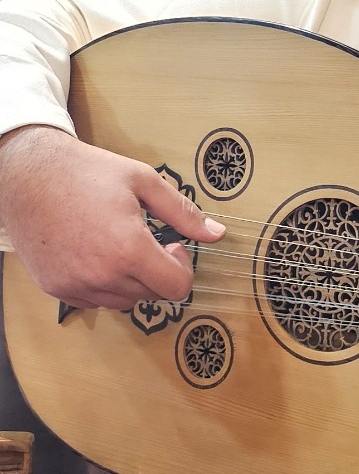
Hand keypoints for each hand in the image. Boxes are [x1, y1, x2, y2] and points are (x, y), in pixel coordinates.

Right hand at [0, 126, 224, 309]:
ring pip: (124, 301)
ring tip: (118, 245)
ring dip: (131, 280)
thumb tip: (217, 233)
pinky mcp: (56, 288)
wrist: (27, 173)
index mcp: (129, 249)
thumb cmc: (85, 172)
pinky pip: (94, 301)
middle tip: (145, 240)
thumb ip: (183, 212)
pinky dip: (103, 285)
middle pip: (153, 295)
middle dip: (158, 271)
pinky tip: (96, 254)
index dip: (182, 267)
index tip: (171, 245)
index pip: (177, 288)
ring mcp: (76, 286)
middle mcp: (103, 275)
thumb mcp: (142, 181)